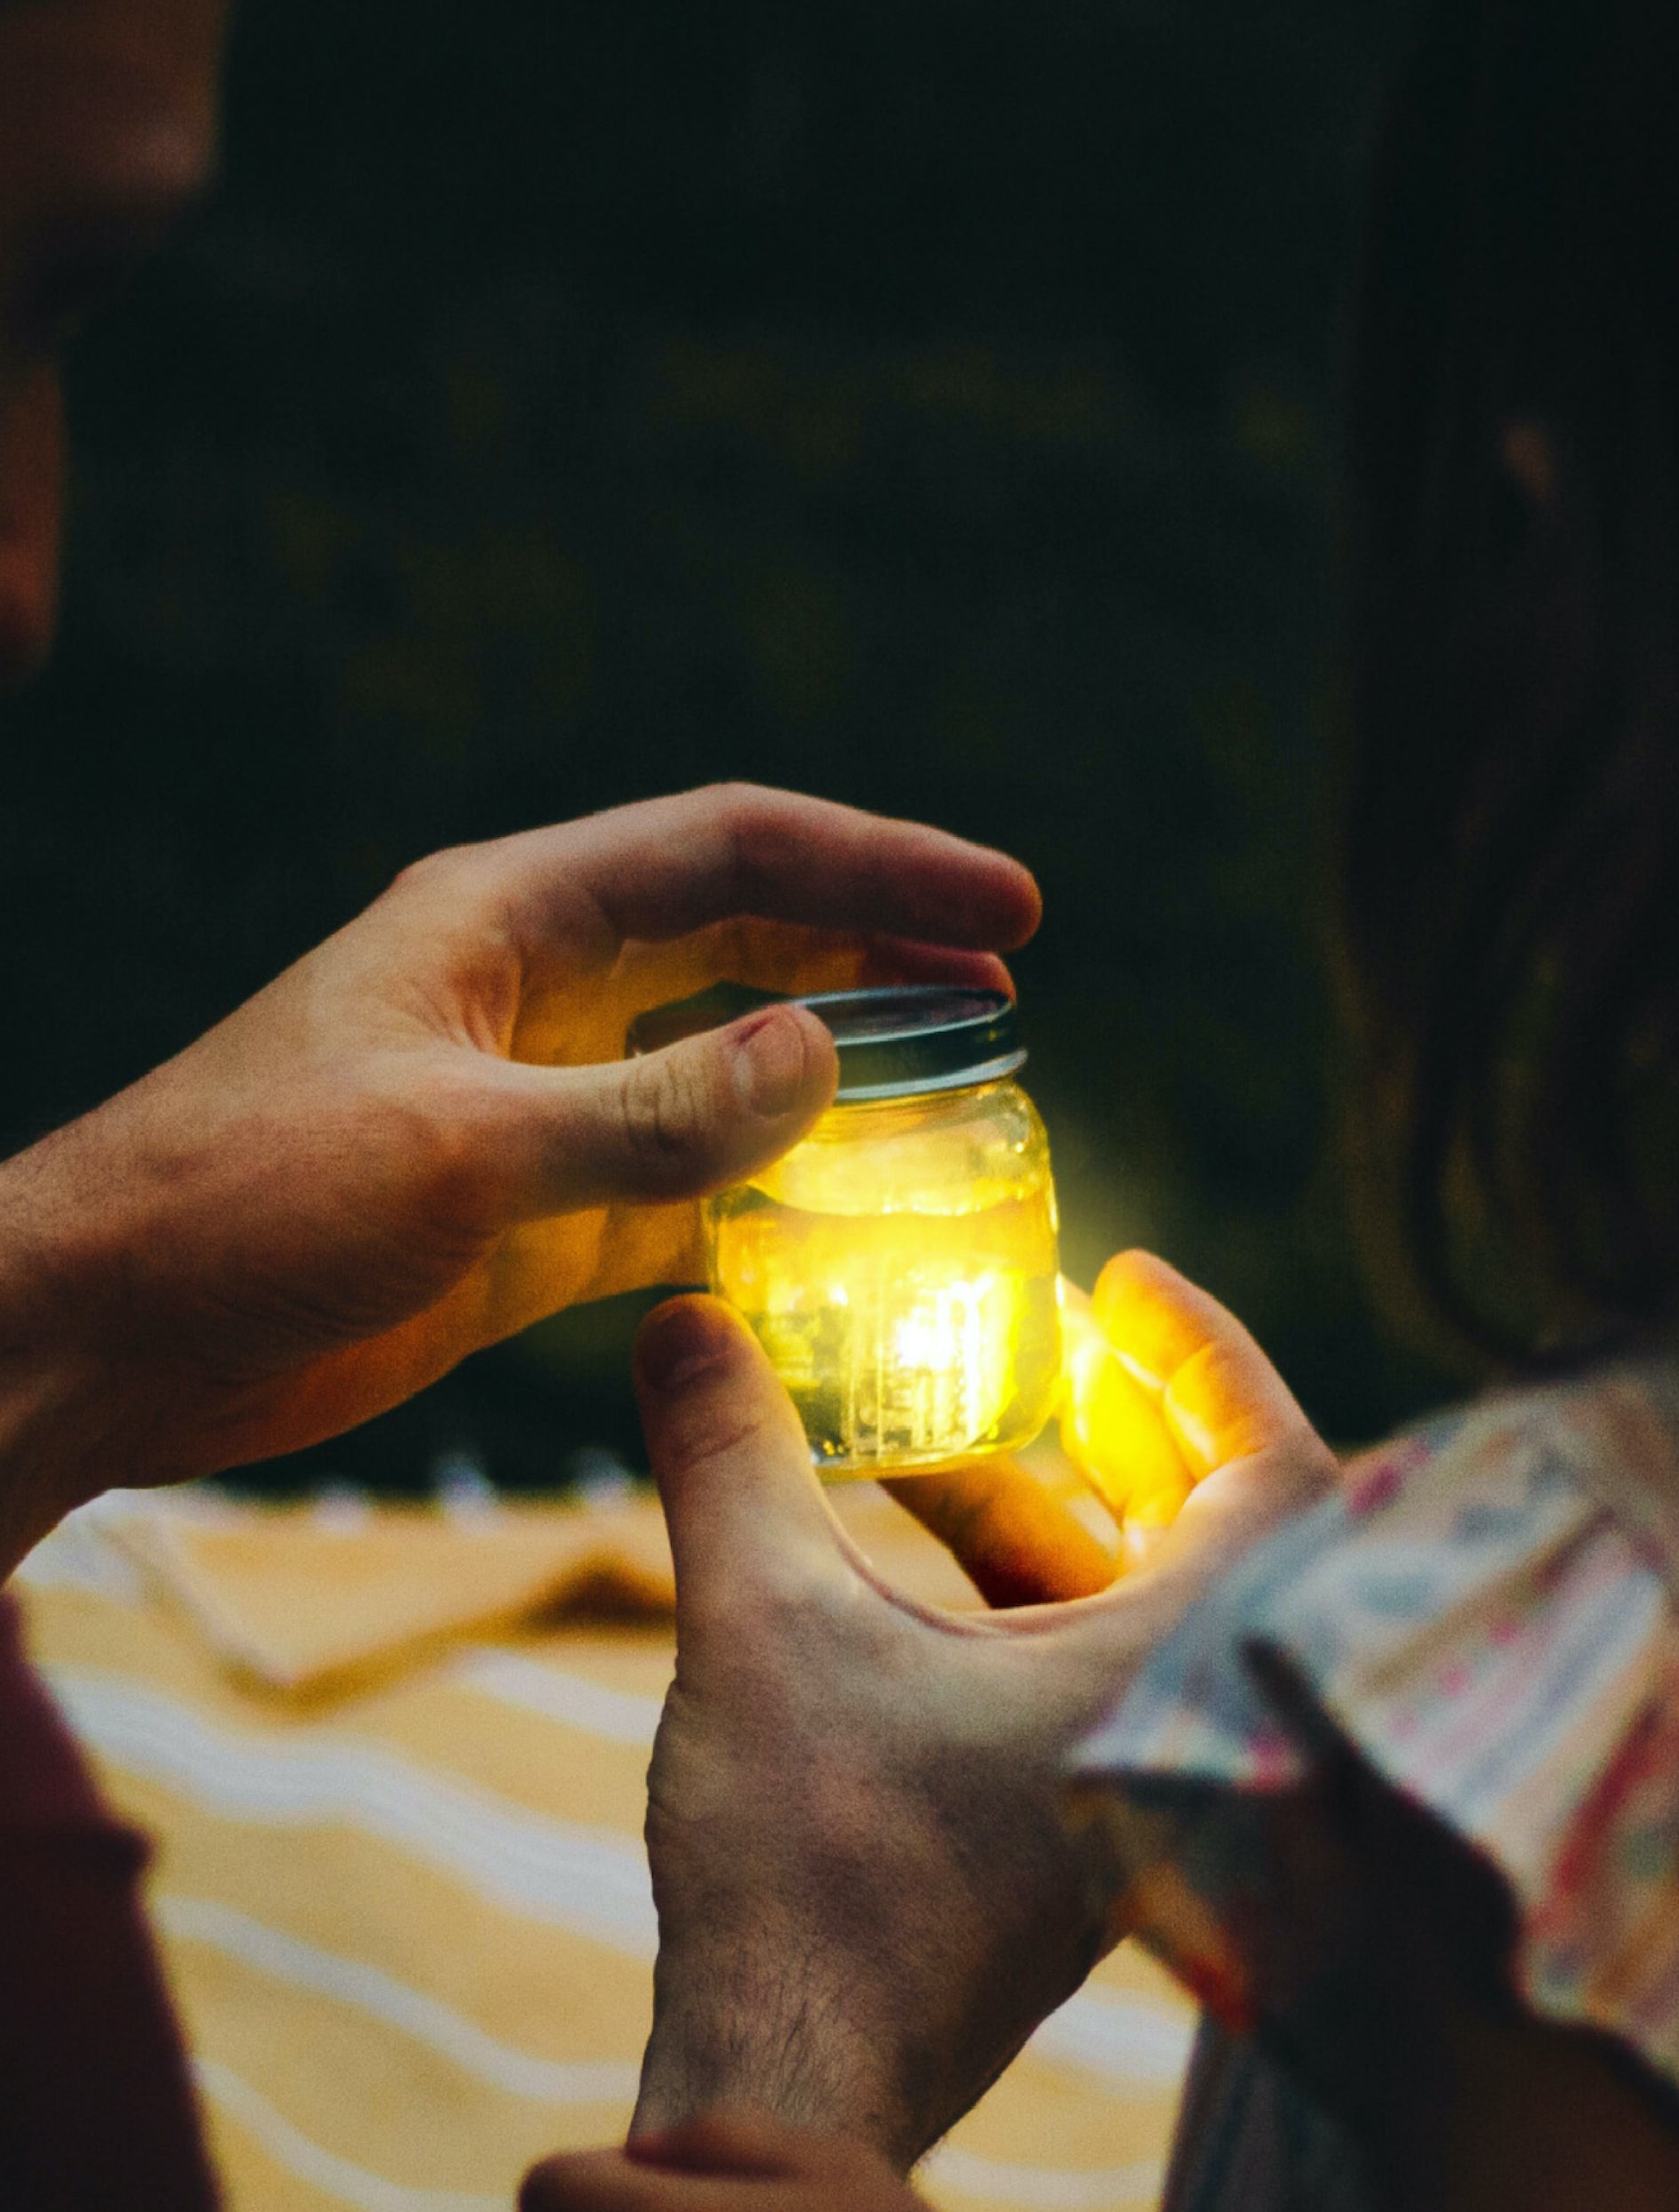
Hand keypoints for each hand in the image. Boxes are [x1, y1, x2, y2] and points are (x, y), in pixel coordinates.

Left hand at [0, 784, 1035, 1561]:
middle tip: (1007, 987)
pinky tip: (847, 1224)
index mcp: (509, 921)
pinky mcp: (528, 1220)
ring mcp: (538, 1109)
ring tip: (959, 1097)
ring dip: (832, 1079)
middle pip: (744, 944)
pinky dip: (769, 1200)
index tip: (1005, 909)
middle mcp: (536, 997)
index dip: (877, 869)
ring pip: (723, 1070)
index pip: (732, 854)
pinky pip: (685, 1189)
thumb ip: (650, 1111)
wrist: (111, 1331)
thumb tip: (822, 1055)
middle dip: (875, 954)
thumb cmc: (245, 1201)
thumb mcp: (461, 1149)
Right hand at [628, 1252, 1335, 2165]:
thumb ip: (730, 1456)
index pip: (1273, 1472)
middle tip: (1043, 1333)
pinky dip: (1013, 1593)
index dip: (1208, 1357)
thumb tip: (679, 1315)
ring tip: (931, 1416)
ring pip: (1127, 1608)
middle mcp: (1181, 1737)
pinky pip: (1079, 1673)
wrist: (792, 2091)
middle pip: (1208, 1530)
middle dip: (1122, 1417)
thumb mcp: (762, 1625)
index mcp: (1170, 1678)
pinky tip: (899, 1539)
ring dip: (1044, 1505)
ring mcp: (1128, 1797)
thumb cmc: (810, 1873)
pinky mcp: (1070, 1840)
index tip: (1124, 1278)